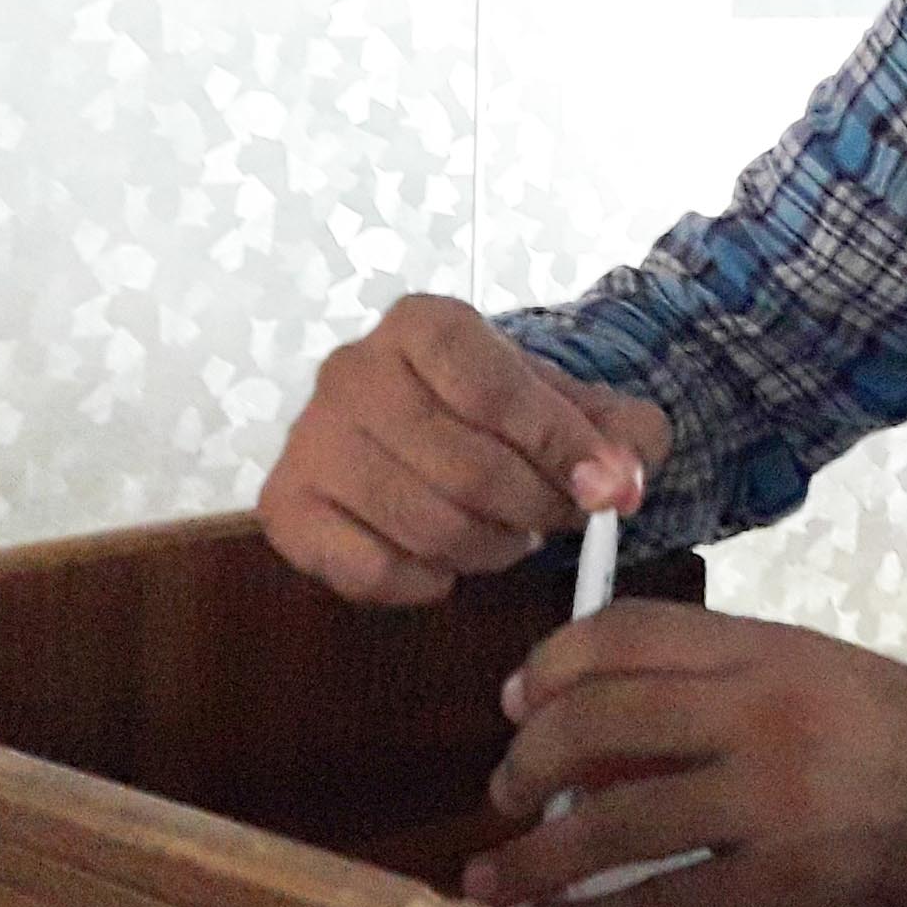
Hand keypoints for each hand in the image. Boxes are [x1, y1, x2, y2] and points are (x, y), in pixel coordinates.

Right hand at [257, 294, 670, 606]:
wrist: (423, 430)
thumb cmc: (500, 416)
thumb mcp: (571, 405)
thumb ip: (619, 432)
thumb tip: (622, 481)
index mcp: (422, 324)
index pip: (493, 385)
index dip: (556, 444)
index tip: (605, 488)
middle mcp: (351, 369)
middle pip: (464, 464)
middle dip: (532, 508)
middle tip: (554, 521)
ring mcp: (309, 438)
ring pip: (423, 522)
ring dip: (487, 549)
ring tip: (507, 539)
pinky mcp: (284, 507)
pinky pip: (367, 568)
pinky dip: (422, 582)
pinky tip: (442, 566)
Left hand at [463, 602, 906, 906]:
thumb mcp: (824, 671)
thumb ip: (730, 682)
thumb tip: (609, 721)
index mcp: (770, 646)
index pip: (626, 633)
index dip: (550, 666)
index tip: (516, 702)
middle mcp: (762, 708)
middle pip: (598, 720)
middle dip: (526, 761)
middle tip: (501, 794)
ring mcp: (774, 796)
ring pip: (614, 819)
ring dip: (535, 854)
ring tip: (493, 878)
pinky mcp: (789, 879)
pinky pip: (666, 903)